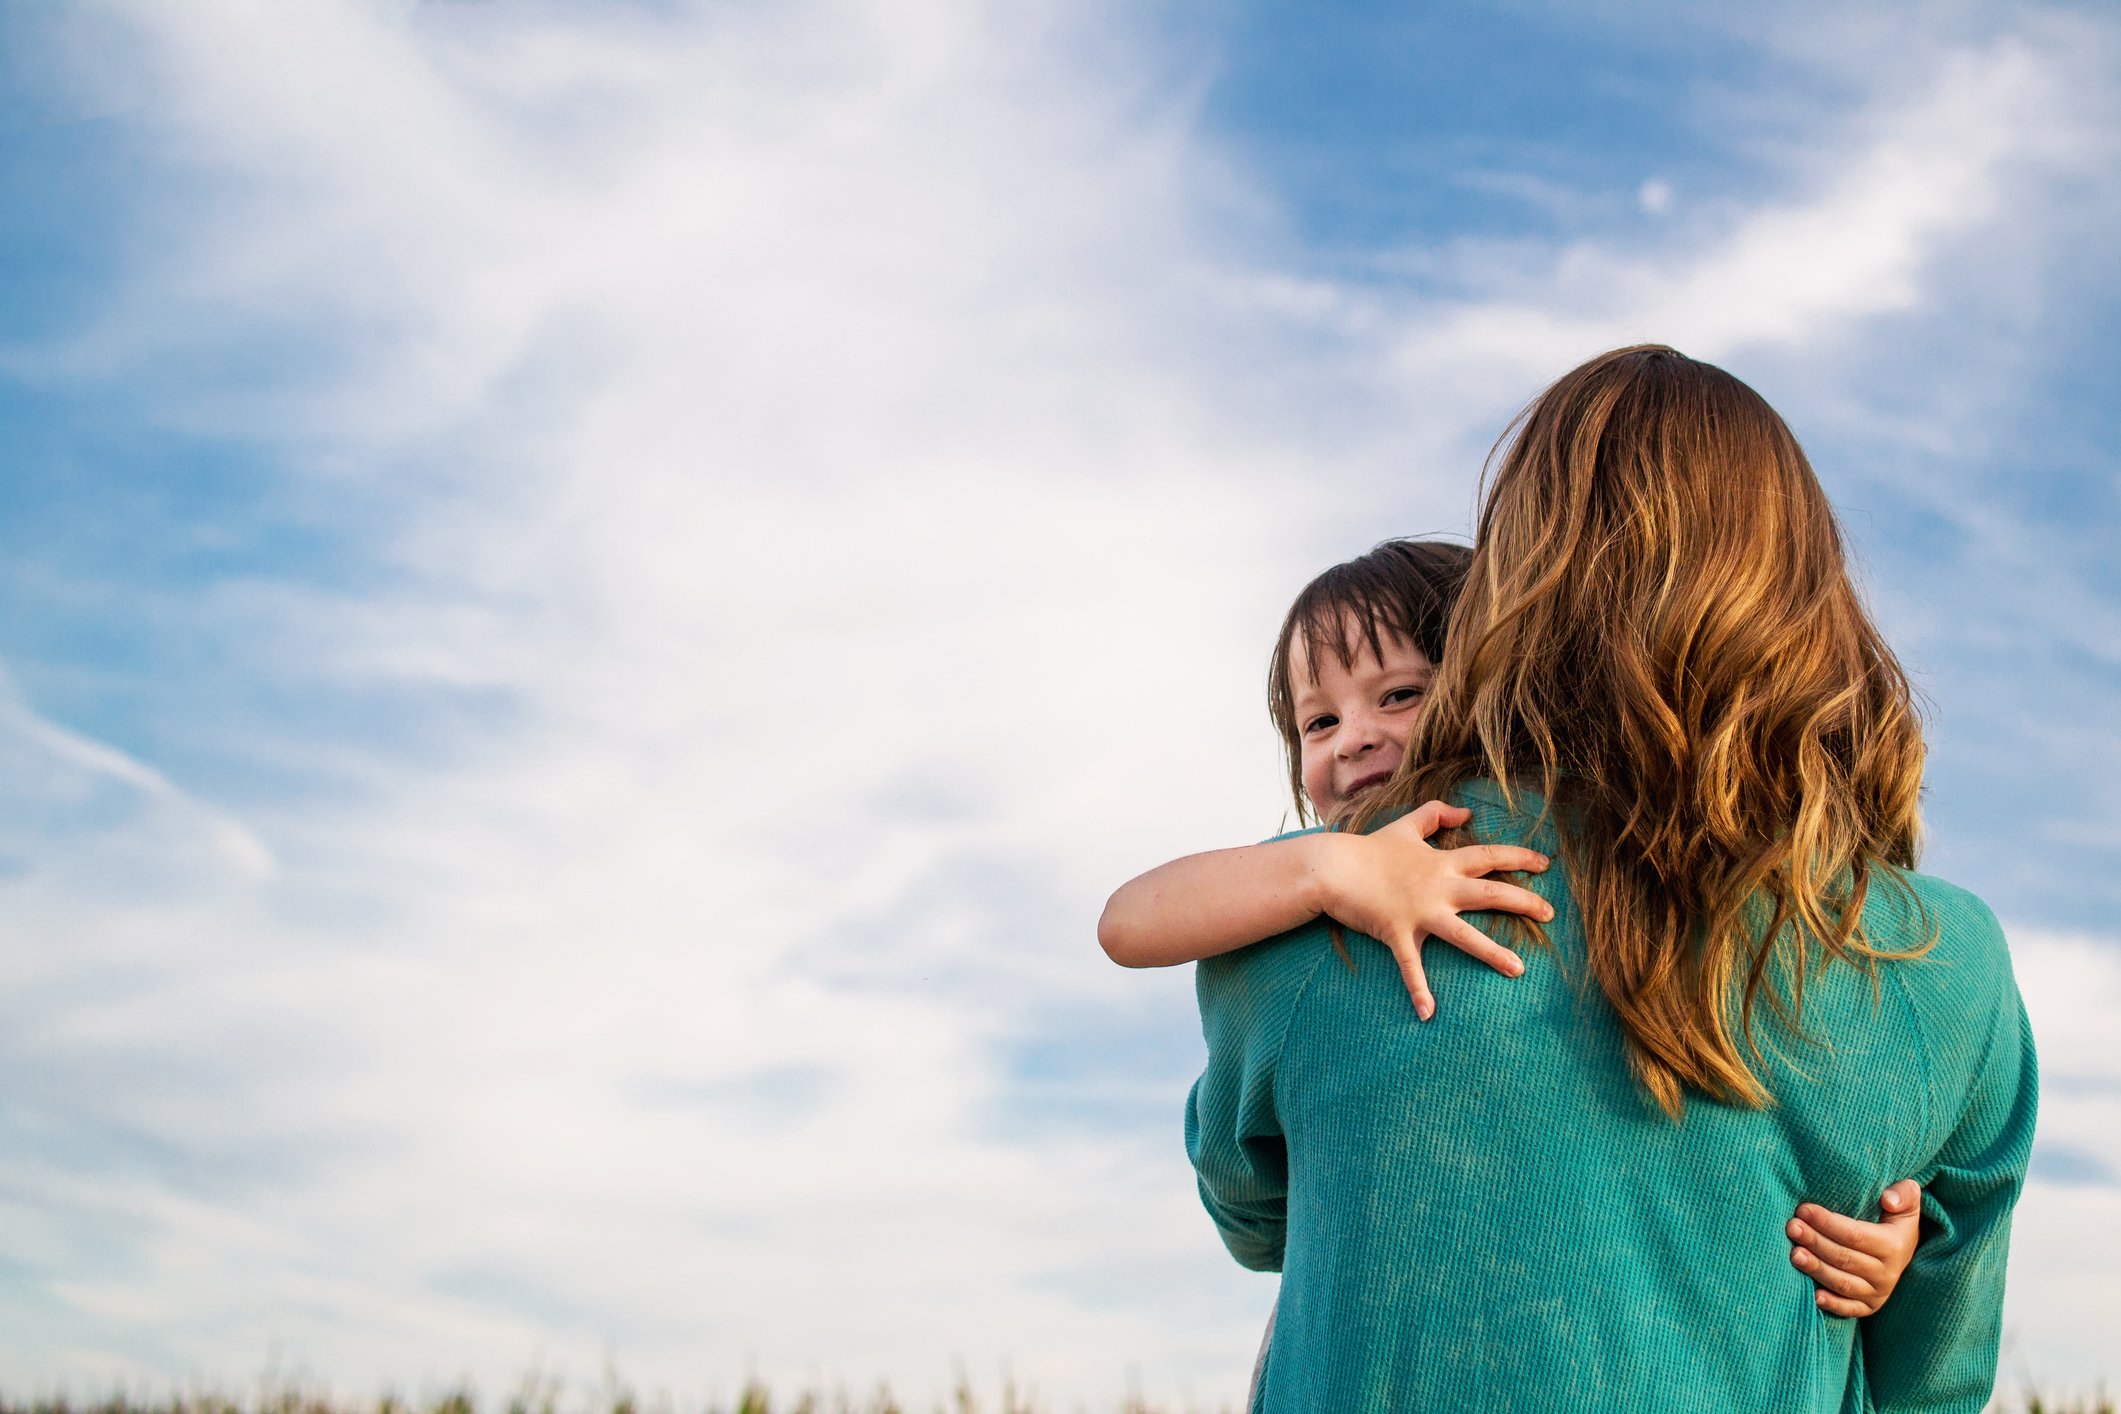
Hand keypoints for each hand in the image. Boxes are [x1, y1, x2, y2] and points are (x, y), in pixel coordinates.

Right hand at [1312, 800, 1551, 1019]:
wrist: (1332, 867)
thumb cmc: (1369, 848)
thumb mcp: (1406, 826)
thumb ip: (1436, 814)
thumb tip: (1466, 813)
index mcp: (1442, 862)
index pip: (1489, 856)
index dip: (1519, 859)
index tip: (1545, 865)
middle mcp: (1438, 887)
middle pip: (1489, 893)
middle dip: (1523, 902)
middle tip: (1550, 914)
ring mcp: (1419, 912)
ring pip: (1463, 934)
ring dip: (1492, 952)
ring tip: (1519, 969)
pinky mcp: (1396, 932)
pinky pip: (1411, 965)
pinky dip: (1418, 989)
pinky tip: (1428, 1013)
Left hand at [1787, 1179, 1922, 1316]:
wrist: (1904, 1250)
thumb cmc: (1896, 1218)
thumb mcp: (1907, 1201)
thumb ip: (1904, 1193)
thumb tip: (1888, 1200)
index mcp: (1894, 1246)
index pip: (1855, 1235)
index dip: (1828, 1223)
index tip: (1803, 1209)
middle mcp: (1887, 1273)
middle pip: (1844, 1258)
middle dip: (1815, 1242)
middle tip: (1791, 1227)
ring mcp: (1878, 1293)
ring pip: (1843, 1283)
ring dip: (1817, 1269)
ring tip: (1793, 1254)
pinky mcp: (1868, 1307)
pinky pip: (1849, 1309)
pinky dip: (1832, 1304)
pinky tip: (1813, 1296)